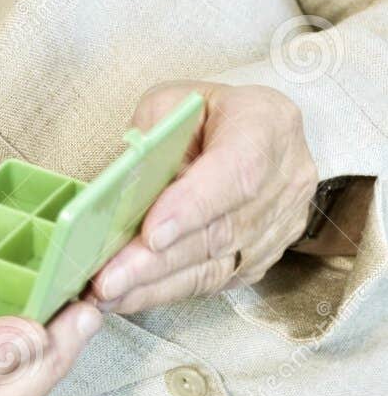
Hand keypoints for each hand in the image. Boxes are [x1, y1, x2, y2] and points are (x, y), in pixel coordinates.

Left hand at [84, 80, 318, 315]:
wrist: (257, 131)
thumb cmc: (208, 113)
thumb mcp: (175, 100)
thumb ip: (154, 136)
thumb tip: (126, 190)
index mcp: (268, 125)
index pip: (236, 174)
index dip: (193, 207)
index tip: (150, 234)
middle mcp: (286, 180)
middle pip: (221, 231)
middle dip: (158, 259)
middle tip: (108, 277)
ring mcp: (281, 224)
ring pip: (218, 265)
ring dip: (156, 283)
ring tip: (108, 293)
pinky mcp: (266, 256)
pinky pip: (217, 280)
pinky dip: (169, 289)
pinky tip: (131, 294)